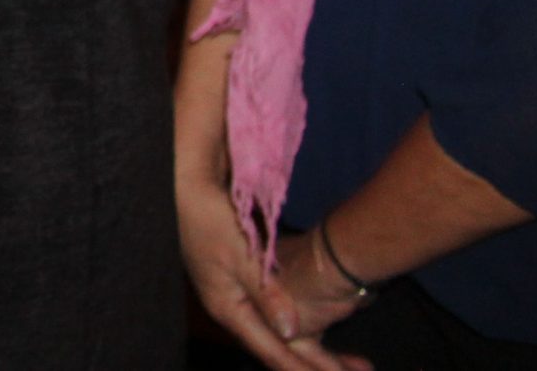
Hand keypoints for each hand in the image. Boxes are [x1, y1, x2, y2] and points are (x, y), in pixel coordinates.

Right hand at [176, 170, 365, 370]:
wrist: (186, 185)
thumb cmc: (207, 218)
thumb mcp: (238, 256)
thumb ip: (266, 293)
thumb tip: (291, 331)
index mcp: (228, 308)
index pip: (270, 350)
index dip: (301, 369)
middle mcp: (236, 308)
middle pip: (280, 346)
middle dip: (314, 364)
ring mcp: (241, 294)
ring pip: (283, 332)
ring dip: (315, 349)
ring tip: (350, 363)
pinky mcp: (249, 280)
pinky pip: (281, 313)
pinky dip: (306, 327)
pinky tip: (323, 332)